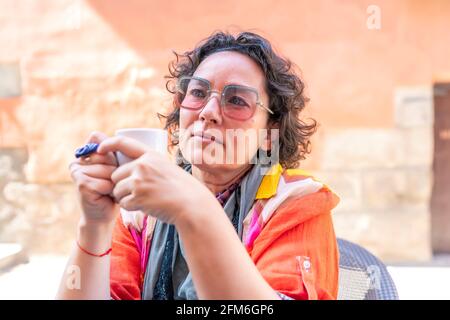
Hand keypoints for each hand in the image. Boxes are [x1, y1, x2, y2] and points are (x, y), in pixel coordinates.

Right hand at [69, 132, 118, 226]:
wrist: (103, 214)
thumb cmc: (111, 189)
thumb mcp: (113, 166)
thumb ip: (109, 149)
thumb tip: (100, 135)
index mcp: (83, 154)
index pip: (100, 139)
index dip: (112, 154)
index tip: (110, 168)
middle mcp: (76, 161)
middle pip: (107, 155)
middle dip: (115, 170)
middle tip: (109, 182)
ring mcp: (77, 172)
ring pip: (109, 170)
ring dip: (115, 182)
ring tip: (108, 190)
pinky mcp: (81, 184)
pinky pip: (107, 182)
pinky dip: (111, 191)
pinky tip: (105, 196)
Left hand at [97, 136, 217, 224]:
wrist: (191, 205)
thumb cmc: (182, 189)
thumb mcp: (167, 168)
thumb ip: (149, 165)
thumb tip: (131, 167)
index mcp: (151, 155)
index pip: (124, 143)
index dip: (108, 144)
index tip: (99, 148)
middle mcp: (143, 165)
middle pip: (116, 174)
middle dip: (121, 185)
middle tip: (138, 192)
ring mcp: (139, 181)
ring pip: (117, 190)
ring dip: (125, 197)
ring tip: (144, 200)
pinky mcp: (137, 197)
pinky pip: (123, 203)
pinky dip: (131, 207)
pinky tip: (145, 206)